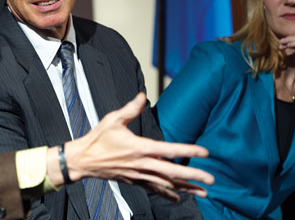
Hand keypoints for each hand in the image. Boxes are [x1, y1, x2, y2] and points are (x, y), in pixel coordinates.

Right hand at [47, 93, 213, 201]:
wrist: (83, 160)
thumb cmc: (97, 139)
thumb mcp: (113, 119)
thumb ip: (130, 108)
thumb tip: (142, 96)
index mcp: (139, 147)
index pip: (169, 149)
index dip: (188, 150)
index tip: (204, 152)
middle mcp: (142, 164)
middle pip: (172, 171)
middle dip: (193, 176)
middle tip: (211, 179)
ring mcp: (138, 174)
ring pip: (167, 183)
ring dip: (186, 188)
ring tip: (203, 191)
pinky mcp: (134, 180)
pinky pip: (154, 189)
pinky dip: (167, 193)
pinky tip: (179, 197)